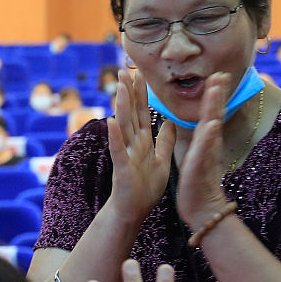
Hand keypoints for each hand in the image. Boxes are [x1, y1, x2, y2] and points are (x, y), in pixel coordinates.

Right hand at [107, 69, 174, 223]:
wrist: (135, 211)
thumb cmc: (145, 188)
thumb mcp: (161, 160)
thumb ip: (165, 141)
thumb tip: (169, 121)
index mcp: (143, 141)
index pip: (142, 112)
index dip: (141, 93)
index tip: (140, 73)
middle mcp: (132, 144)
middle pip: (131, 113)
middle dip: (128, 91)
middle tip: (124, 69)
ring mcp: (126, 154)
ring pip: (124, 126)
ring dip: (121, 106)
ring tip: (120, 87)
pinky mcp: (122, 168)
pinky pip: (118, 150)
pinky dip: (115, 137)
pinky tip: (111, 123)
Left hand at [176, 72, 232, 230]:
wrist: (201, 208)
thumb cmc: (198, 183)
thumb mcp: (200, 156)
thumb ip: (205, 140)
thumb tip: (208, 126)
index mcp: (205, 140)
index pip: (210, 112)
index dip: (214, 94)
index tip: (218, 75)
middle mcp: (208, 144)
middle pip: (214, 113)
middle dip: (217, 93)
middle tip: (222, 72)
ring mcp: (206, 153)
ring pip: (211, 125)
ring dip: (214, 106)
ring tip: (216, 88)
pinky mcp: (200, 165)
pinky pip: (205, 149)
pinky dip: (209, 136)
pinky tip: (212, 124)